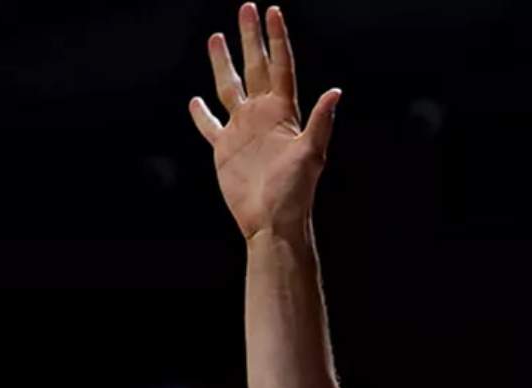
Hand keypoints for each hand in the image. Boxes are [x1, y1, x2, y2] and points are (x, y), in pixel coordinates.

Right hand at [189, 4, 339, 240]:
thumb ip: (320, 122)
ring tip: (216, 37)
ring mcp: (243, 130)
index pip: (280, 66)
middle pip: (255, 67)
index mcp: (283, 113)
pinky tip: (195, 100)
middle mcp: (262, 116)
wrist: (272, 222)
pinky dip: (202, 114)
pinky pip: (210, 126)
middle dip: (250, 38)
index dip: (277, 39)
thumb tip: (335, 92)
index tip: (272, 11)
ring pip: (230, 87)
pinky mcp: (225, 149)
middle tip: (246, 7)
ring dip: (223, 63)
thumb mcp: (312, 155)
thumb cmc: (296, 192)